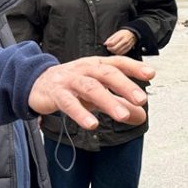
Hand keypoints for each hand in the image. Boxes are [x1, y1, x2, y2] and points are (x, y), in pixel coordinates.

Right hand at [28, 56, 154, 129]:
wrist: (35, 84)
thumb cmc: (71, 86)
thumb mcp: (97, 94)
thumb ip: (118, 103)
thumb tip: (141, 116)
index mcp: (96, 65)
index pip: (117, 63)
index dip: (133, 66)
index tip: (151, 74)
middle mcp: (84, 69)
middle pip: (106, 73)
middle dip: (125, 85)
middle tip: (141, 100)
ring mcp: (69, 80)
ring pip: (90, 87)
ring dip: (108, 101)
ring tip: (123, 116)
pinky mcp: (55, 93)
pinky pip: (69, 103)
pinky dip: (81, 113)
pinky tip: (92, 125)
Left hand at [103, 29, 136, 55]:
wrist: (132, 34)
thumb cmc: (123, 33)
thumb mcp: (116, 33)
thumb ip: (110, 39)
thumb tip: (105, 44)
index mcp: (121, 36)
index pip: (112, 43)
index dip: (108, 45)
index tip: (107, 45)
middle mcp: (124, 41)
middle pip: (114, 48)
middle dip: (110, 49)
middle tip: (109, 48)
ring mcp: (127, 45)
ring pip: (118, 52)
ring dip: (113, 52)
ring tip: (112, 49)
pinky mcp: (128, 49)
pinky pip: (122, 53)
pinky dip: (118, 53)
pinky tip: (116, 51)